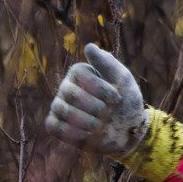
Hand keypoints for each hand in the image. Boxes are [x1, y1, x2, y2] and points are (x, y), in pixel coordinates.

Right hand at [46, 44, 147, 158]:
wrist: (127, 132)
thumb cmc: (126, 103)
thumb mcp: (123, 80)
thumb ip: (107, 63)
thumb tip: (89, 47)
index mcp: (79, 73)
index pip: (78, 73)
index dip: (100, 88)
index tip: (117, 98)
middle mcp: (66, 87)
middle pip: (71, 94)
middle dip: (95, 107)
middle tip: (108, 114)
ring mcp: (59, 106)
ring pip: (62, 110)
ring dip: (87, 121)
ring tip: (100, 125)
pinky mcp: (56, 125)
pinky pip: (55, 127)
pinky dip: (74, 132)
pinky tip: (89, 134)